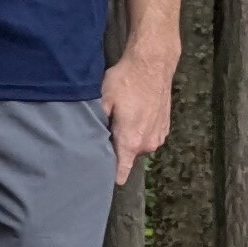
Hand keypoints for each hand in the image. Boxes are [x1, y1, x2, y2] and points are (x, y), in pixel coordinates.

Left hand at [102, 39, 176, 186]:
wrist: (153, 64)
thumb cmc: (126, 80)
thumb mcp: (103, 100)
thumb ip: (95, 125)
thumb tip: (83, 141)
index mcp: (131, 141)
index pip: (119, 170)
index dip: (107, 175)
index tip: (95, 182)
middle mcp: (147, 144)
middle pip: (124, 156)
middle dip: (112, 148)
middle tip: (101, 132)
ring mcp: (158, 137)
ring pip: (135, 146)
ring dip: (126, 138)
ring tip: (118, 119)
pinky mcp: (164, 129)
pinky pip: (146, 137)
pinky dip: (138, 130)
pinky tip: (131, 114)